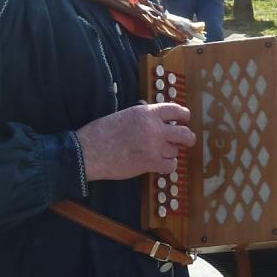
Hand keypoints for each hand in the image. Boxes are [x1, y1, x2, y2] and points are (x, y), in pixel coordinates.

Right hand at [76, 102, 195, 181]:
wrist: (89, 151)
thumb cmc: (102, 133)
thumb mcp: (124, 115)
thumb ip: (143, 115)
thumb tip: (155, 115)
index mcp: (146, 112)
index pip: (176, 110)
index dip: (184, 116)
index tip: (184, 120)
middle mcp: (153, 128)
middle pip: (184, 133)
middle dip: (187, 138)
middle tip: (186, 141)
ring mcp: (153, 146)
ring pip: (176, 151)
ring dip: (170, 153)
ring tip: (159, 153)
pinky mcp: (150, 163)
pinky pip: (171, 166)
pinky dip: (167, 166)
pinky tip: (160, 164)